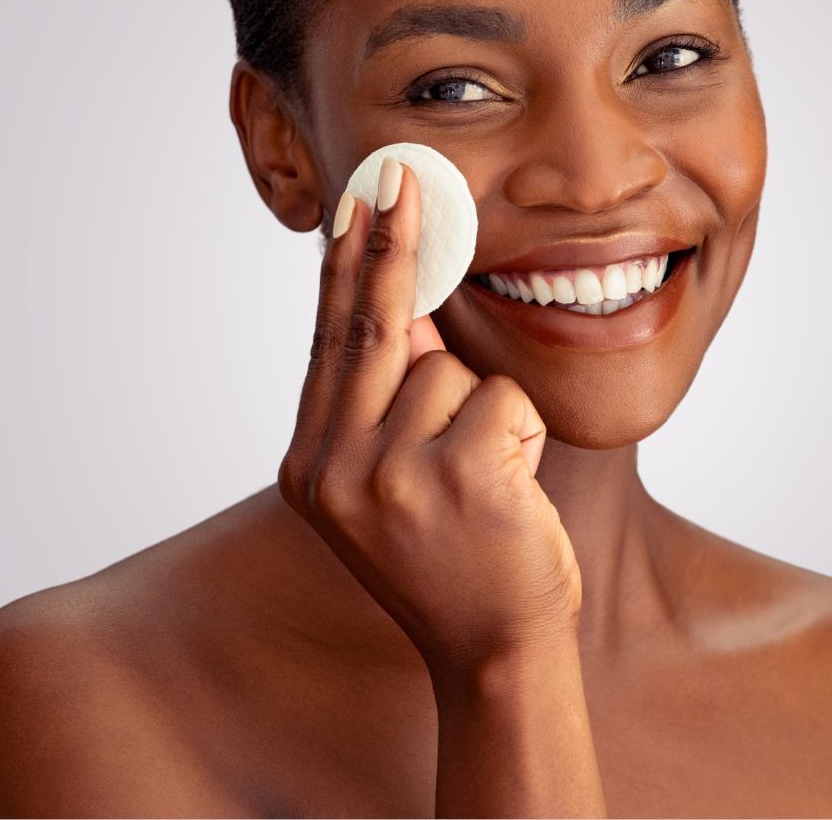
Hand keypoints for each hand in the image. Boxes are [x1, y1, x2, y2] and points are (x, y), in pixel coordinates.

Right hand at [277, 159, 581, 673]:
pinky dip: (521, 433)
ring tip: (486, 484)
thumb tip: (411, 303)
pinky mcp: (455, 478)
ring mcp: (389, 476)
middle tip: (403, 177)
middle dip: (392, 246)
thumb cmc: (456, 561)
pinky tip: (510, 492)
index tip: (355, 207)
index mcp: (310, 468)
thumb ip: (386, 406)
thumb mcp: (392, 486)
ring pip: (452, 370)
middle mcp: (333, 470)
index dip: (347, 270)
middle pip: (373, 328)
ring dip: (487, 411)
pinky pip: (501, 400)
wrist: (493, 655)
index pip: (330, 344)